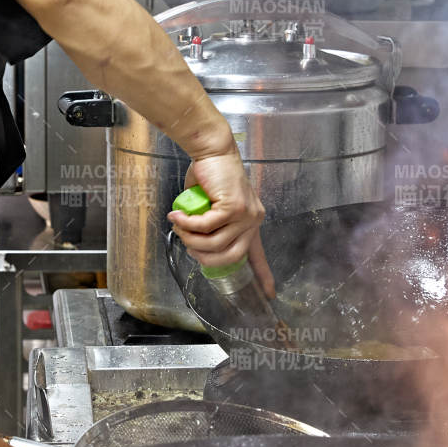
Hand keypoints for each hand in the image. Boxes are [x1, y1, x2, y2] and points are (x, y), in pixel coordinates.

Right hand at [169, 150, 273, 293]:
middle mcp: (253, 220)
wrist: (212, 151)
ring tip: (179, 226)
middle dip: (203, 256)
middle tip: (186, 242)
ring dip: (191, 238)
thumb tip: (195, 245)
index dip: (263, 276)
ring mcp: (245, 214)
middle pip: (230, 257)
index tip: (269, 295)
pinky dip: (188, 223)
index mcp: (251, 223)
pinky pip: (206, 226)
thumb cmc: (210, 176)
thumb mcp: (212, 207)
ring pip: (214, 243)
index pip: (259, 255)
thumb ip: (209, 226)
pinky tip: (178, 216)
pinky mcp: (234, 206)